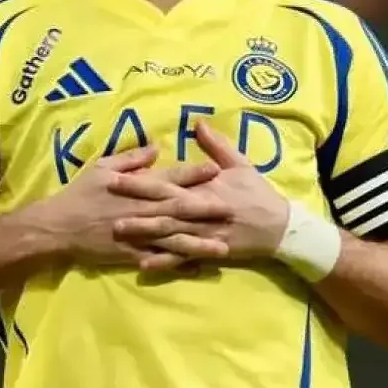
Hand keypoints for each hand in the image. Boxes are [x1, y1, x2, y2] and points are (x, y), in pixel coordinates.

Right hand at [27, 146, 230, 269]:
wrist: (58, 227)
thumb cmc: (80, 193)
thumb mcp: (101, 167)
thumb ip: (131, 158)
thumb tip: (156, 146)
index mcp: (135, 188)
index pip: (168, 179)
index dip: (192, 174)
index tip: (216, 169)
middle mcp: (140, 211)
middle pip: (178, 209)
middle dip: (206, 209)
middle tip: (232, 209)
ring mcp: (137, 235)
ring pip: (173, 239)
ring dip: (199, 242)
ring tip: (223, 246)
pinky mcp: (130, 255)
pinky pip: (159, 260)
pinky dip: (178, 264)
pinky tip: (197, 267)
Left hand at [111, 123, 289, 268]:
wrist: (280, 227)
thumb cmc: (258, 193)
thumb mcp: (241, 164)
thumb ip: (217, 145)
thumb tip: (198, 123)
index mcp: (205, 188)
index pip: (168, 183)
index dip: (141, 180)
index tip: (116, 178)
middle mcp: (201, 211)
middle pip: (162, 207)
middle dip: (134, 204)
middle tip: (108, 202)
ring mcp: (203, 234)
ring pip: (169, 234)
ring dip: (143, 233)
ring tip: (118, 231)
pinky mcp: (208, 252)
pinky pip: (183, 259)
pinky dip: (164, 262)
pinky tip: (143, 264)